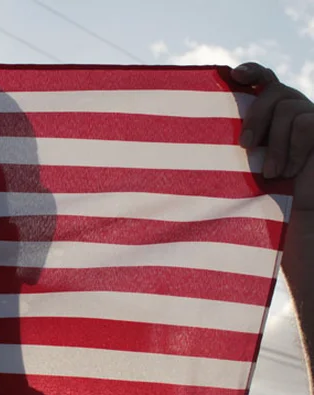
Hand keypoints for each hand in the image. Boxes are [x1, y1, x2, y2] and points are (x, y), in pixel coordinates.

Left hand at [231, 62, 313, 210]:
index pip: (263, 78)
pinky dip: (294, 149)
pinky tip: (290, 171)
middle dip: (256, 116)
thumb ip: (238, 138)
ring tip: (272, 173)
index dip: (251, 71)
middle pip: (273, 91)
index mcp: (271, 112)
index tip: (235, 75)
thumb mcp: (244, 160)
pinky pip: (306, 124)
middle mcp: (293, 109)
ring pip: (289, 108)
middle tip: (245, 146)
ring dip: (276, 144)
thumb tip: (199, 126)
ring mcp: (312, 118)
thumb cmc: (262, 191)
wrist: (295, 215)